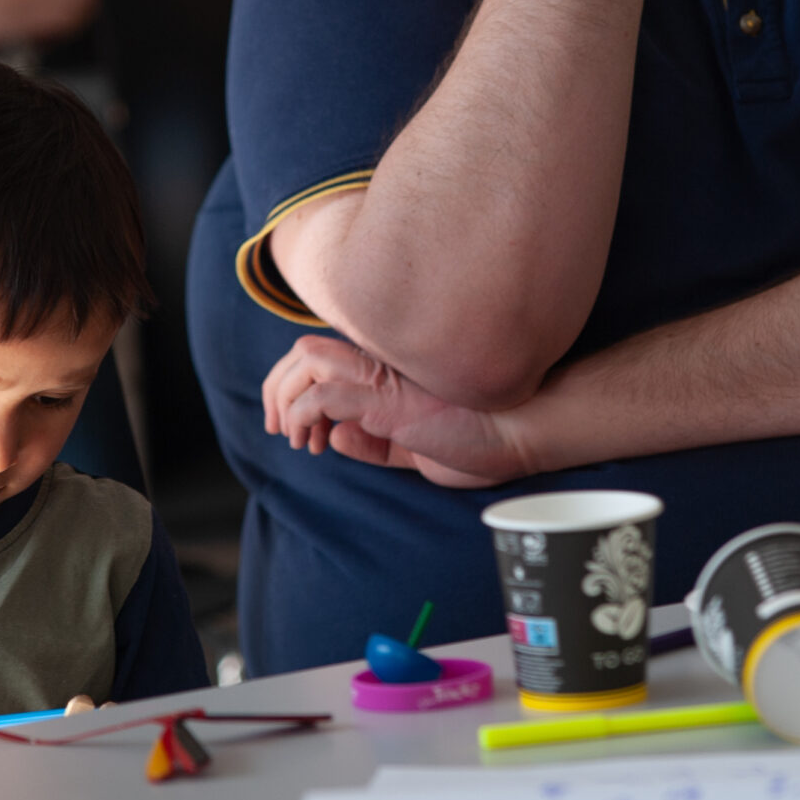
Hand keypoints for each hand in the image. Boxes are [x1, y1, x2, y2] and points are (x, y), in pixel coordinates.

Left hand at [263, 335, 528, 487]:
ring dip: (285, 397)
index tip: (302, 434)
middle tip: (277, 429)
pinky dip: (304, 415)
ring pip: (307, 360)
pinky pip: (324, 394)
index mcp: (389, 370)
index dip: (296, 388)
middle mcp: (383, 363)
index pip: (322, 358)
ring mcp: (386, 377)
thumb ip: (375, 444)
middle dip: (277, 387)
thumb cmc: (481, 440)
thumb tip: (334, 437)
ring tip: (292, 437)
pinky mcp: (389, 399)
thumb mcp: (415, 450)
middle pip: (304, 350)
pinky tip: (315, 441)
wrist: (521, 432)